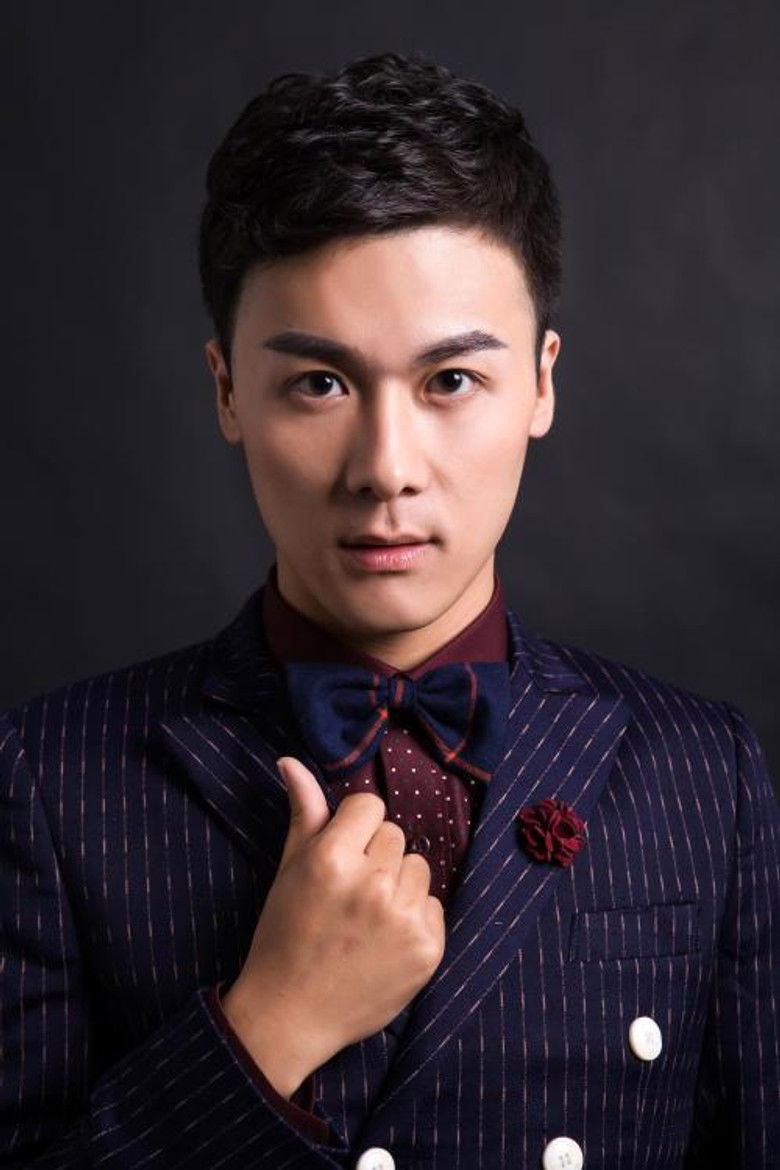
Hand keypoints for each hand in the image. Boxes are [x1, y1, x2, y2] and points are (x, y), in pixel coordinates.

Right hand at [221, 755, 445, 1096]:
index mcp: (333, 858)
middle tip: (348, 895)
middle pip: (396, 835)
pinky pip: (434, 906)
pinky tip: (384, 942)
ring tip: (366, 919)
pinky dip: (414, 919)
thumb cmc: (284, 934)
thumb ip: (303, 812)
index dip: (355, 829)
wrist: (291, 1015)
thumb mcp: (289, 869)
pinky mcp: (428, 949)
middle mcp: (372, 884)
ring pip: (418, 868)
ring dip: (398, 886)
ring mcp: (404, 918)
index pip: (371, 806)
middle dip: (376, 857)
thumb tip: (291, 760)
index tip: (340, 857)